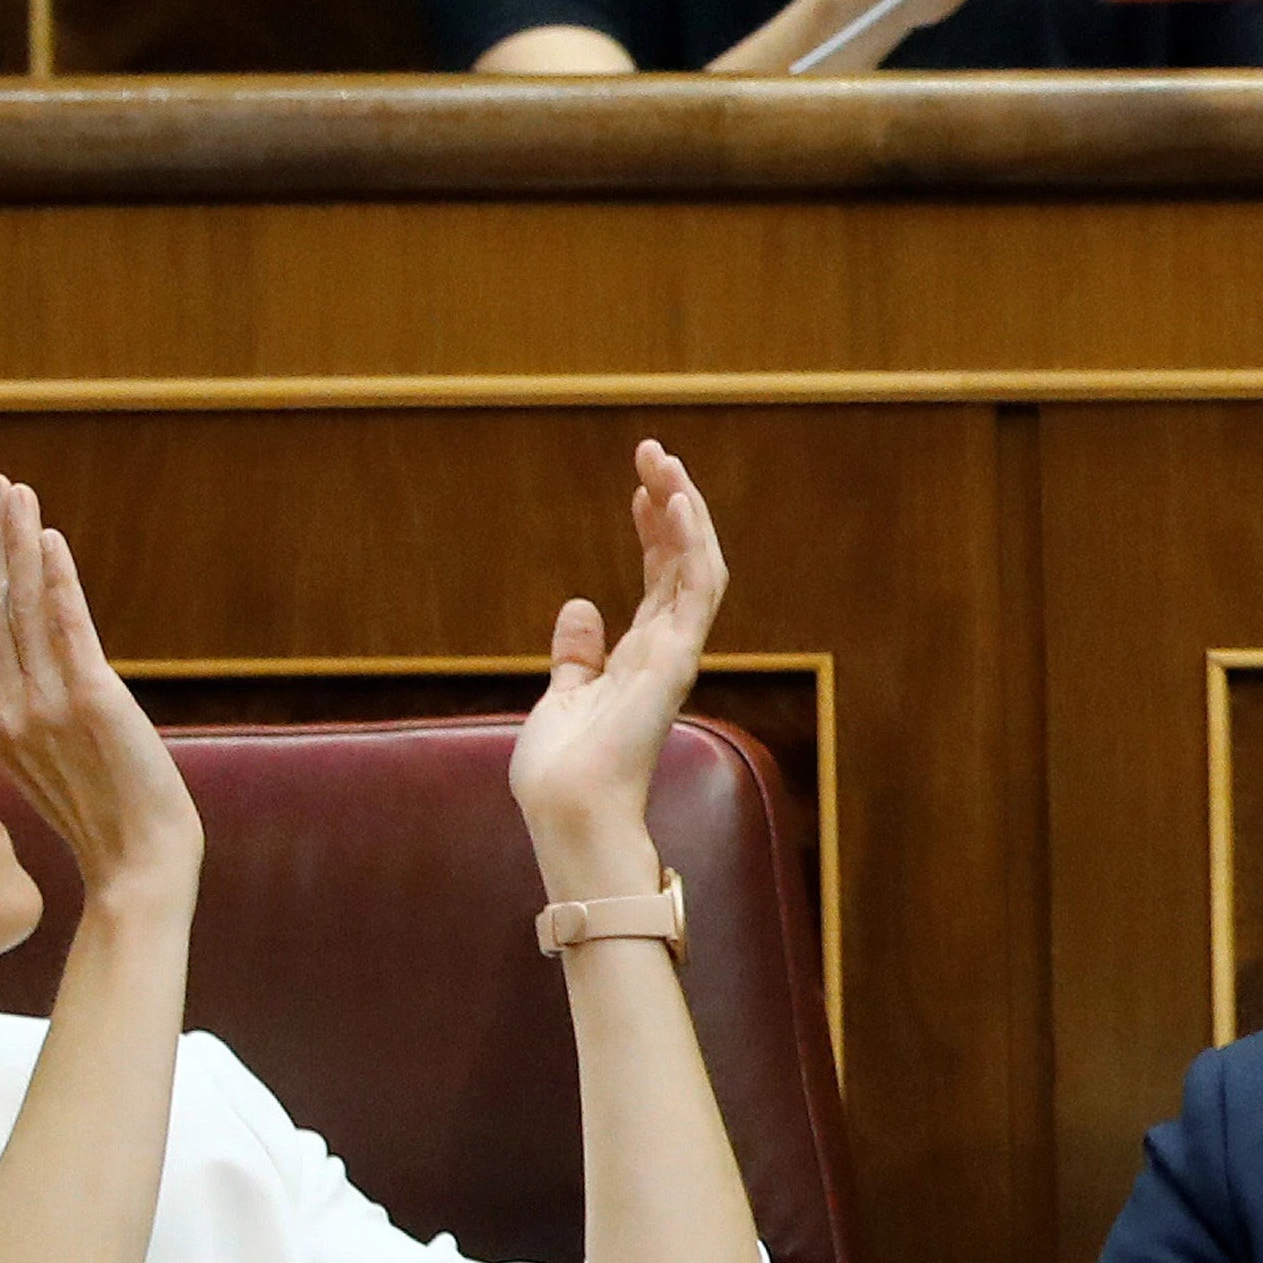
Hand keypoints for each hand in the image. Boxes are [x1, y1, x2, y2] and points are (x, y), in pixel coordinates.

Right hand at [0, 475, 200, 910]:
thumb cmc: (111, 821)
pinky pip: (64, 630)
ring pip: (20, 608)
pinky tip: (50, 539)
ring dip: (17, 542)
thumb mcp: (58, 766)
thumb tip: (35, 695)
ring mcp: (43, 707)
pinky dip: (55, 581)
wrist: (140, 867)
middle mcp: (10, 710)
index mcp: (0, 724)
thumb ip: (38, 724)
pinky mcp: (88, 702)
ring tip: (13, 492)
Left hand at [508, 440, 728, 903]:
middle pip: (684, 560)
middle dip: (674, 503)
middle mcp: (668, 649)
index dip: (654, 528)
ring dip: (686, 509)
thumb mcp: (563, 694)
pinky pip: (697, 589)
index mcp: (643, 656)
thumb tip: (578, 604)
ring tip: (665, 461)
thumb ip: (577, 651)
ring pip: (699, 564)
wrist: (566, 810)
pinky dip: (691, 542)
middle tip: (655, 452)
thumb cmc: (563, 769)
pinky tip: (675, 501)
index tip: (641, 485)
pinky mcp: (676, 659)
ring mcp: (677, 653)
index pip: (661, 577)